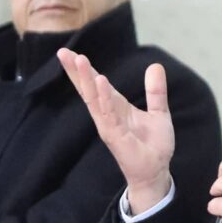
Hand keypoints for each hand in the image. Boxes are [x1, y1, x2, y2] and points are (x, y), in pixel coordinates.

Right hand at [57, 48, 174, 212]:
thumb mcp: (159, 112)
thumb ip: (156, 91)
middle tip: (63, 52)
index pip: (96, 85)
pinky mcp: (116, 135)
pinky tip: (101, 81)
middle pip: (88, 89)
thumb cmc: (154, 145)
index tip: (71, 53)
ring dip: (87, 79)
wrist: (156, 171)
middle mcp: (107, 115)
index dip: (84, 70)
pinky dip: (104, 97)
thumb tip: (155, 66)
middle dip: (75, 71)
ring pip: (94, 99)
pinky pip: (108, 113)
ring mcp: (109, 125)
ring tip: (79, 59)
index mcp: (115, 107)